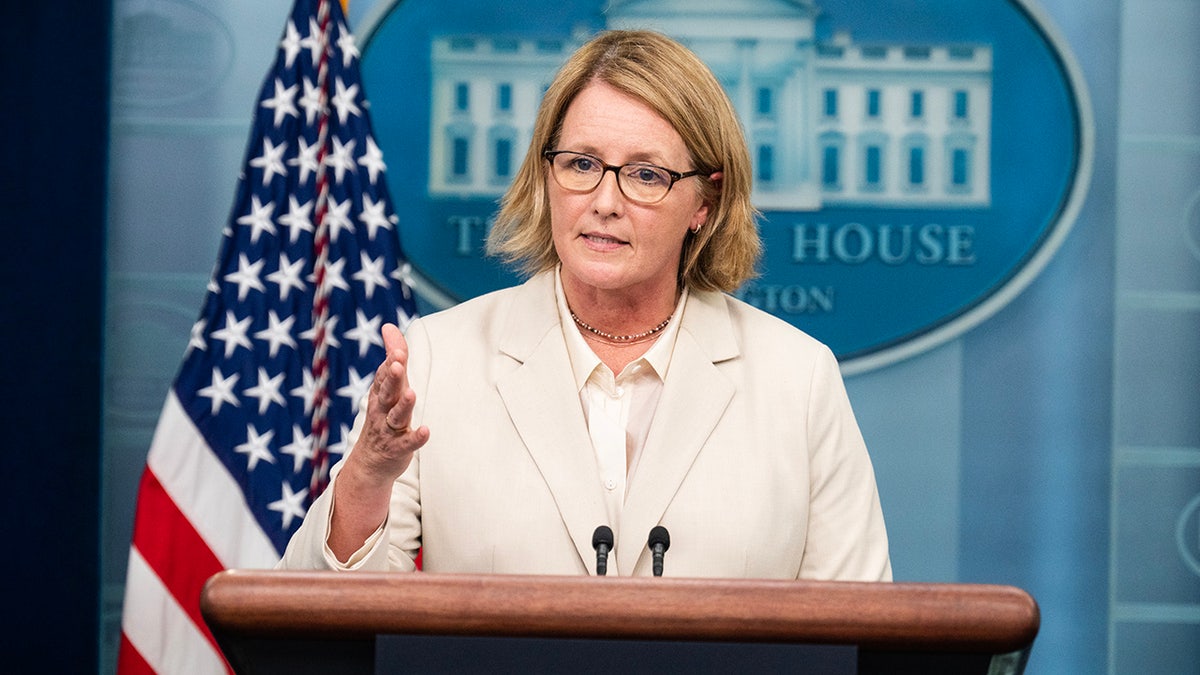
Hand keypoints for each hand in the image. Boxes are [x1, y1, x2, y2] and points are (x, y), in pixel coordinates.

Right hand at [348, 323, 429, 486]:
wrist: (370, 462)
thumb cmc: (383, 416)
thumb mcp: (387, 386)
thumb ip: (392, 357)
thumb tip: (389, 326)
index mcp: (380, 393)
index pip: (384, 375)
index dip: (391, 362)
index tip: (397, 349)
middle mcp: (382, 410)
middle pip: (387, 392)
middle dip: (392, 378)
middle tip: (397, 363)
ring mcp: (389, 430)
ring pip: (396, 416)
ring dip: (403, 405)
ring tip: (412, 393)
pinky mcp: (398, 449)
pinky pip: (407, 443)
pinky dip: (415, 438)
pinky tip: (426, 431)